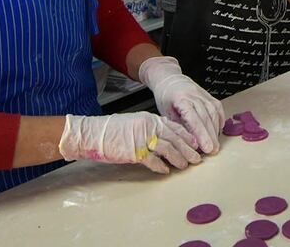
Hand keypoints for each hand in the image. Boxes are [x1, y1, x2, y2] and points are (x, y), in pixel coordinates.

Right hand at [58, 112, 201, 173]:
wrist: (93, 133)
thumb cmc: (111, 129)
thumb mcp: (134, 122)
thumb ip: (150, 127)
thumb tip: (164, 136)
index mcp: (149, 118)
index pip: (174, 126)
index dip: (187, 136)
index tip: (195, 143)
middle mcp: (148, 126)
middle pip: (175, 138)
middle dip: (188, 149)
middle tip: (197, 158)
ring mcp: (142, 139)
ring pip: (168, 149)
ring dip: (178, 158)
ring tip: (185, 166)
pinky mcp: (135, 151)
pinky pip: (153, 160)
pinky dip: (161, 166)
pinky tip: (166, 171)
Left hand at [139, 57, 224, 154]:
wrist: (169, 79)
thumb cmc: (165, 97)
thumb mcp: (165, 113)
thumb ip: (177, 126)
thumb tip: (189, 143)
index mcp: (181, 99)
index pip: (193, 118)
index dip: (201, 134)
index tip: (206, 147)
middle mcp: (194, 95)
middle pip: (206, 117)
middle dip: (210, 136)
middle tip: (213, 151)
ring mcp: (203, 94)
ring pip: (213, 113)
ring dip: (215, 130)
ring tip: (216, 144)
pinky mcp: (208, 95)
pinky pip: (217, 108)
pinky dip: (219, 119)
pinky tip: (218, 130)